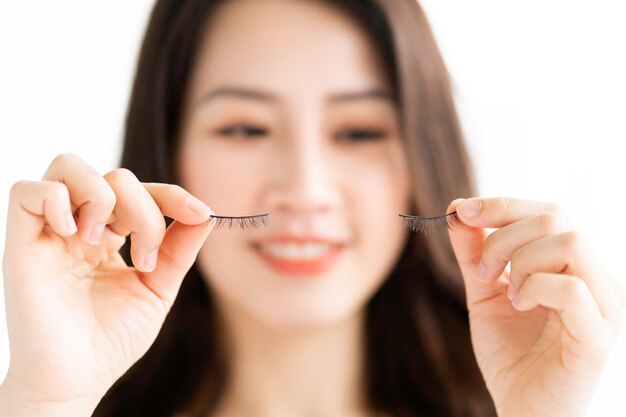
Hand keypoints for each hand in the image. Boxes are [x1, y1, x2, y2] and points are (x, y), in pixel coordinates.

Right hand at [1, 154, 213, 412]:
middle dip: (143, 210)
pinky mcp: (22, 245)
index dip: (172, 194)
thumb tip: (205, 213)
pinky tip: (74, 234)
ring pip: (68, 166)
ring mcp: (51, 232)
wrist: (76, 381)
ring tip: (101, 238)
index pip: (142, 192)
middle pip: (114, 177)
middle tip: (143, 258)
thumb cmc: (112, 340)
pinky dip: (56, 200)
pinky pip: (27, 191)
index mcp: (111, 237)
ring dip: (101, 194)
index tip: (199, 213)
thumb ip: (178, 250)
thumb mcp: (157, 289)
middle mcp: (80, 227)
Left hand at [447, 197, 624, 416]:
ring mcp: (602, 307)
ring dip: (521, 261)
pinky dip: (536, 289)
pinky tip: (520, 307)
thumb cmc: (510, 353)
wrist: (522, 410)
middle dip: (504, 236)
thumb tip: (457, 208)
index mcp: (572, 266)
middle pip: (556, 218)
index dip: (501, 205)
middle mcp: (595, 279)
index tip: (462, 211)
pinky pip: (573, 289)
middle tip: (483, 272)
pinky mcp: (597, 337)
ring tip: (506, 293)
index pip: (548, 211)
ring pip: (570, 244)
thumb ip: (474, 252)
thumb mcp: (484, 292)